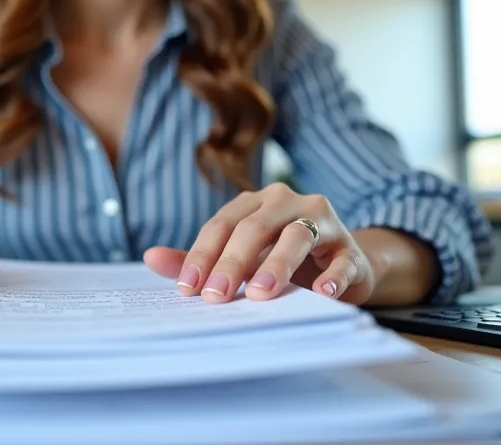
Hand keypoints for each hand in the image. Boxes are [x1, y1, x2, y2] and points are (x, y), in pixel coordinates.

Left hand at [144, 183, 374, 303]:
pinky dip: (333, 275)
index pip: (222, 224)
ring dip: (277, 265)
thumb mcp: (239, 259)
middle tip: (217, 296)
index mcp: (255, 203)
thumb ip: (198, 259)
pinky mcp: (349, 247)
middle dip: (233, 263)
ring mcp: (323, 222)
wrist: (339, 267)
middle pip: (255, 228)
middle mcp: (288, 203)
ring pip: (297, 236)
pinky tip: (323, 292)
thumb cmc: (279, 260)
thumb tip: (150, 258)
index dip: (202, 255)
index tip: (188, 288)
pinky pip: (341, 259)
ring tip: (261, 293)